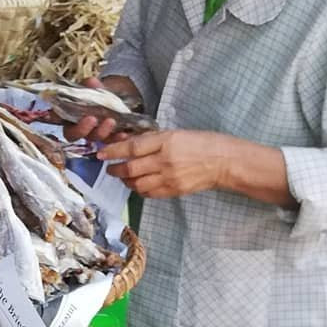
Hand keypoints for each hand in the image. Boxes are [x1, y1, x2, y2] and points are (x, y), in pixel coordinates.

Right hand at [62, 75, 141, 144]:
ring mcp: (93, 134)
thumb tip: (91, 82)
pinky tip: (124, 133)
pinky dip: (117, 138)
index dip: (57, 117)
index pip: (58, 119)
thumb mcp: (95, 87)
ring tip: (111, 121)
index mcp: (68, 113)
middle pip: (73, 134)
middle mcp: (78, 126)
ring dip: (101, 131)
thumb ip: (92, 86)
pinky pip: (110, 141)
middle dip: (82, 129)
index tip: (64, 112)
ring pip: (93, 138)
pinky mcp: (108, 138)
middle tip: (92, 119)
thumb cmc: (101, 93)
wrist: (120, 97)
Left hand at [98, 130, 233, 198]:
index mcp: (166, 142)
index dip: (113, 151)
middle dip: (115, 169)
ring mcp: (169, 178)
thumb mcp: (176, 133)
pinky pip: (149, 193)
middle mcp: (165, 161)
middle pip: (131, 169)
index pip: (132, 148)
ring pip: (137, 184)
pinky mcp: (174, 191)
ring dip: (126, 181)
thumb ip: (153, 140)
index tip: (101, 153)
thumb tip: (129, 143)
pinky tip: (138, 184)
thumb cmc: (202, 143)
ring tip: (123, 176)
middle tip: (109, 167)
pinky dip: (139, 189)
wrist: (224, 162)